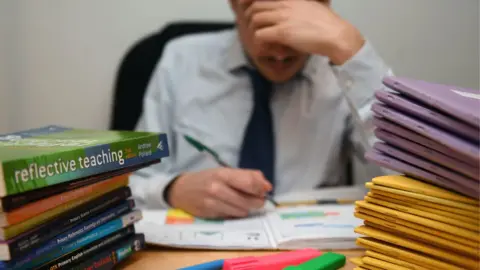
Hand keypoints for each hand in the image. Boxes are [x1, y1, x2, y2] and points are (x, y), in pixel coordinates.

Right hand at [166, 168, 271, 218]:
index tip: (265, 190)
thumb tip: (267, 186)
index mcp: (222, 174)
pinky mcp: (210, 215)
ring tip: (241, 202)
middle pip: (249, 200)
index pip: (249, 183)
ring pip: (242, 211)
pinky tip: (230, 207)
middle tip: (257, 199)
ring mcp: (213, 203)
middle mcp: (217, 189)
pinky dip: (235, 213)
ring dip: (246, 208)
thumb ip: (247, 176)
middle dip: (257, 201)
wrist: (181, 190)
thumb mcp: (224, 172)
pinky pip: (232, 217)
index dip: (261, 188)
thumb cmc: (206, 178)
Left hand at [242, 0, 364, 64]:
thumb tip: (287, 16)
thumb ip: (296, 7)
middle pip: (255, 7)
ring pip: (255, 20)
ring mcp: (282, 18)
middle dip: (250, 19)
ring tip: (259, 40)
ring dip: (254, 31)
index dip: (252, 4)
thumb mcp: (309, 7)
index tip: (249, 11)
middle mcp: (284, 4)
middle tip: (253, 29)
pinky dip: (259, 42)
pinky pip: (259, 35)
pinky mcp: (282, 32)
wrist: (335, 34)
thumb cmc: (326, 24)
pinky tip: (265, 47)